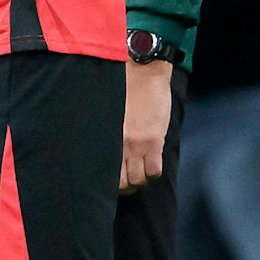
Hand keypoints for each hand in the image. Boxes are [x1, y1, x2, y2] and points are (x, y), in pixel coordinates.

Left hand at [120, 60, 172, 193]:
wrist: (143, 73)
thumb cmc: (124, 90)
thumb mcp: (112, 114)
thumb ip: (111, 134)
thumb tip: (109, 151)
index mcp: (107, 137)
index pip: (104, 171)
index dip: (109, 182)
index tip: (112, 182)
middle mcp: (119, 144)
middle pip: (121, 181)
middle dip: (126, 187)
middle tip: (129, 182)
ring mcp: (137, 144)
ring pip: (138, 179)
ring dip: (141, 180)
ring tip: (141, 174)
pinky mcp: (154, 140)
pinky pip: (154, 170)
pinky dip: (154, 173)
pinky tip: (153, 165)